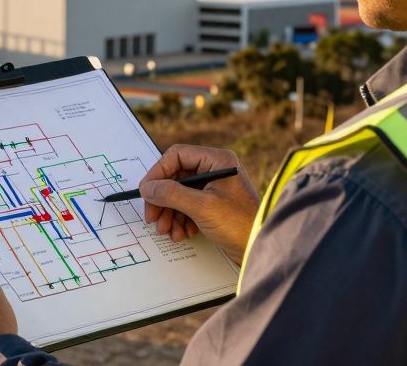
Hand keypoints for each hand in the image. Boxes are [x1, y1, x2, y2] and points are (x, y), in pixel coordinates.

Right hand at [138, 145, 260, 263]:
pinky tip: (181, 233)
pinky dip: (180, 219)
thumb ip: (171, 194)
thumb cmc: (240, 225)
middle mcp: (215, 169)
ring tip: (167, 231)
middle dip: (163, 199)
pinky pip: (187, 205)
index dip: (158, 173)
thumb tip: (147, 187)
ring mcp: (214, 187)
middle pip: (175, 176)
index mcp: (217, 160)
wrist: (260, 250)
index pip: (177, 156)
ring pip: (179, 193)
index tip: (146, 191)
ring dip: (169, 212)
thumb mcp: (202, 207)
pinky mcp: (213, 204)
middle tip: (153, 217)